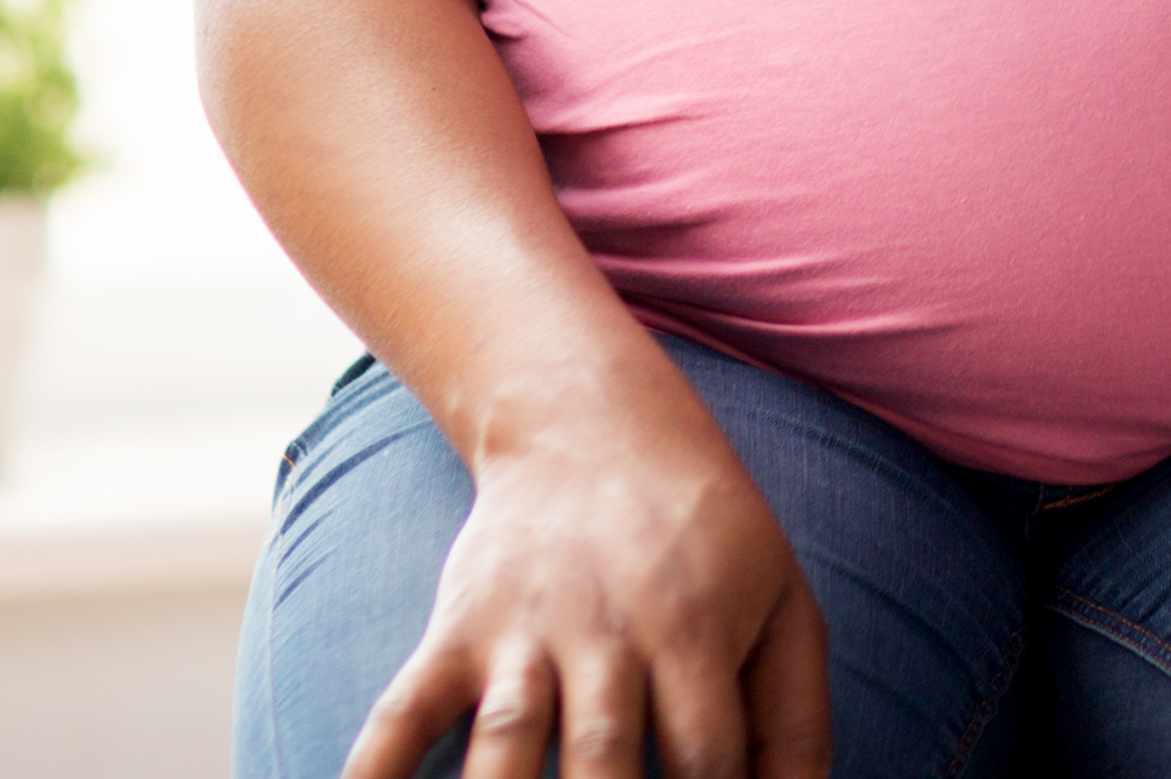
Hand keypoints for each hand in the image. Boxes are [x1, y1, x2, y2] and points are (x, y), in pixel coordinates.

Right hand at [339, 369, 830, 778]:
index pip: (709, 760)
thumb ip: (796, 724)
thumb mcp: (783, 608)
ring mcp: (520, 635)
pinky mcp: (452, 634)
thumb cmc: (707, 540)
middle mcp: (605, 634)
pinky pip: (399, 716)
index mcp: (694, 633)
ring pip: (504, 745)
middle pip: (606, 761)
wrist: (594, 426)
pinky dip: (374, 774)